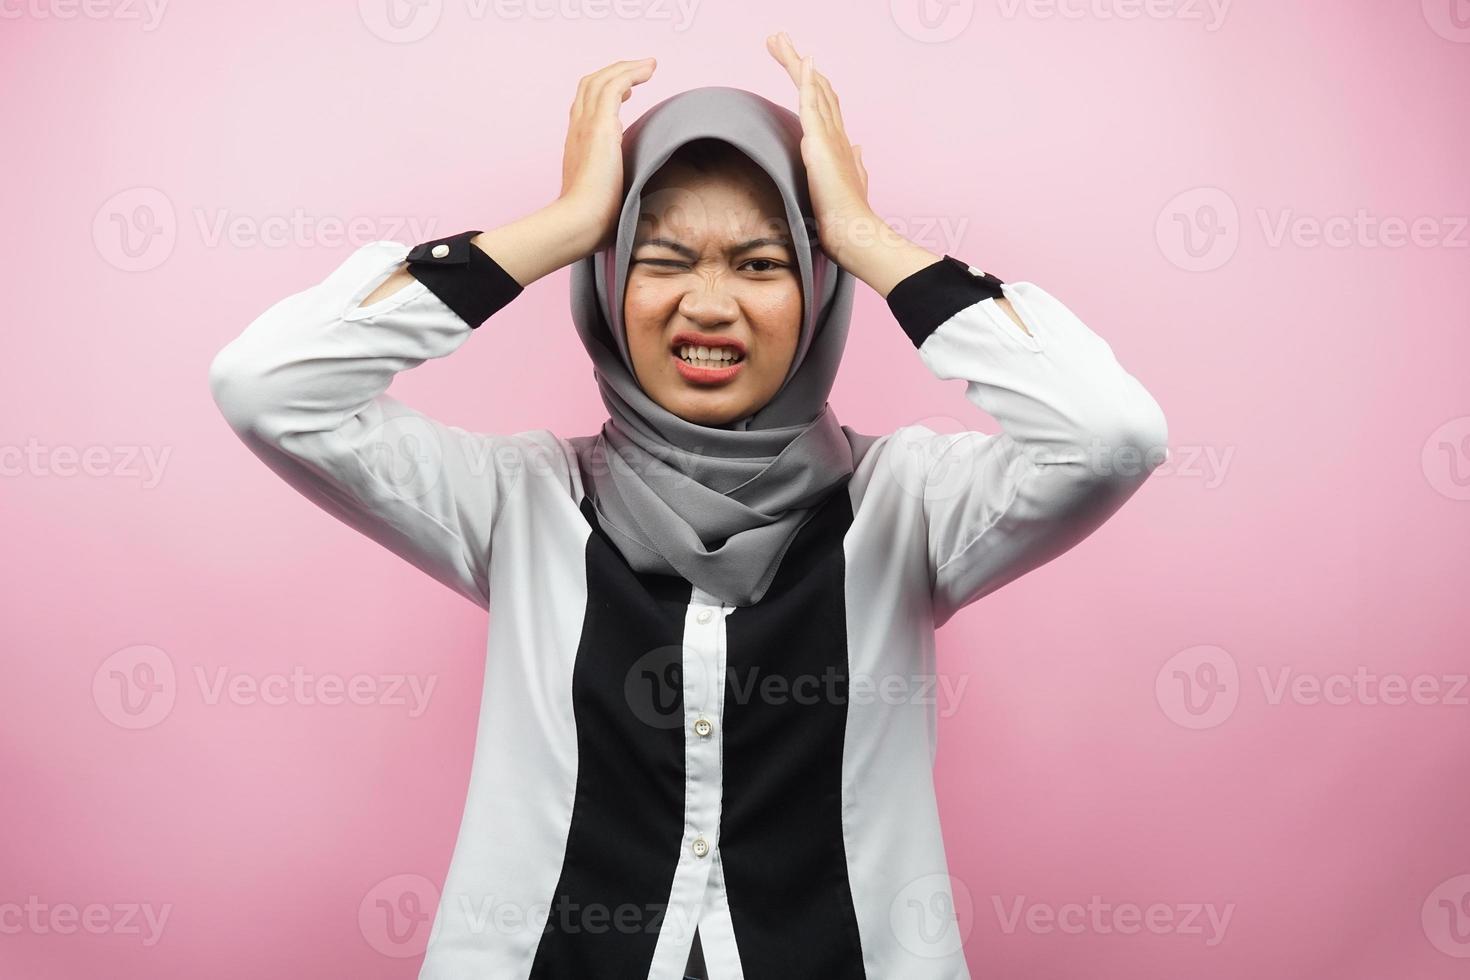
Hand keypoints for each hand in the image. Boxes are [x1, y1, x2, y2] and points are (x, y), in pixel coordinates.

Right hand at [558, 57, 657, 256]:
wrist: (579, 223)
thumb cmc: (592, 221)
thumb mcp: (603, 196)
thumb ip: (613, 187)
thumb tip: (632, 194)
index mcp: (577, 144)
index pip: (585, 106)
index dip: (605, 93)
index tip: (626, 92)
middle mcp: (577, 129)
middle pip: (590, 85)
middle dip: (615, 73)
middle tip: (639, 71)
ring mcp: (586, 125)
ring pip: (602, 80)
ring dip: (627, 68)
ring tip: (649, 65)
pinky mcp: (599, 127)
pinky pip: (614, 85)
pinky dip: (631, 73)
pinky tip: (648, 71)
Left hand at [765, 32, 875, 266]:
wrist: (853, 232)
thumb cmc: (848, 218)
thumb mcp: (851, 186)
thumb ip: (854, 164)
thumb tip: (859, 149)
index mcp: (840, 143)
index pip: (823, 102)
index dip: (811, 79)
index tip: (799, 60)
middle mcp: (837, 133)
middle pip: (817, 86)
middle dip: (796, 61)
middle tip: (778, 38)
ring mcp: (831, 136)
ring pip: (813, 87)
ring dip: (795, 61)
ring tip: (777, 38)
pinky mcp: (822, 143)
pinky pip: (813, 103)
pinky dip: (808, 80)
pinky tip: (804, 60)